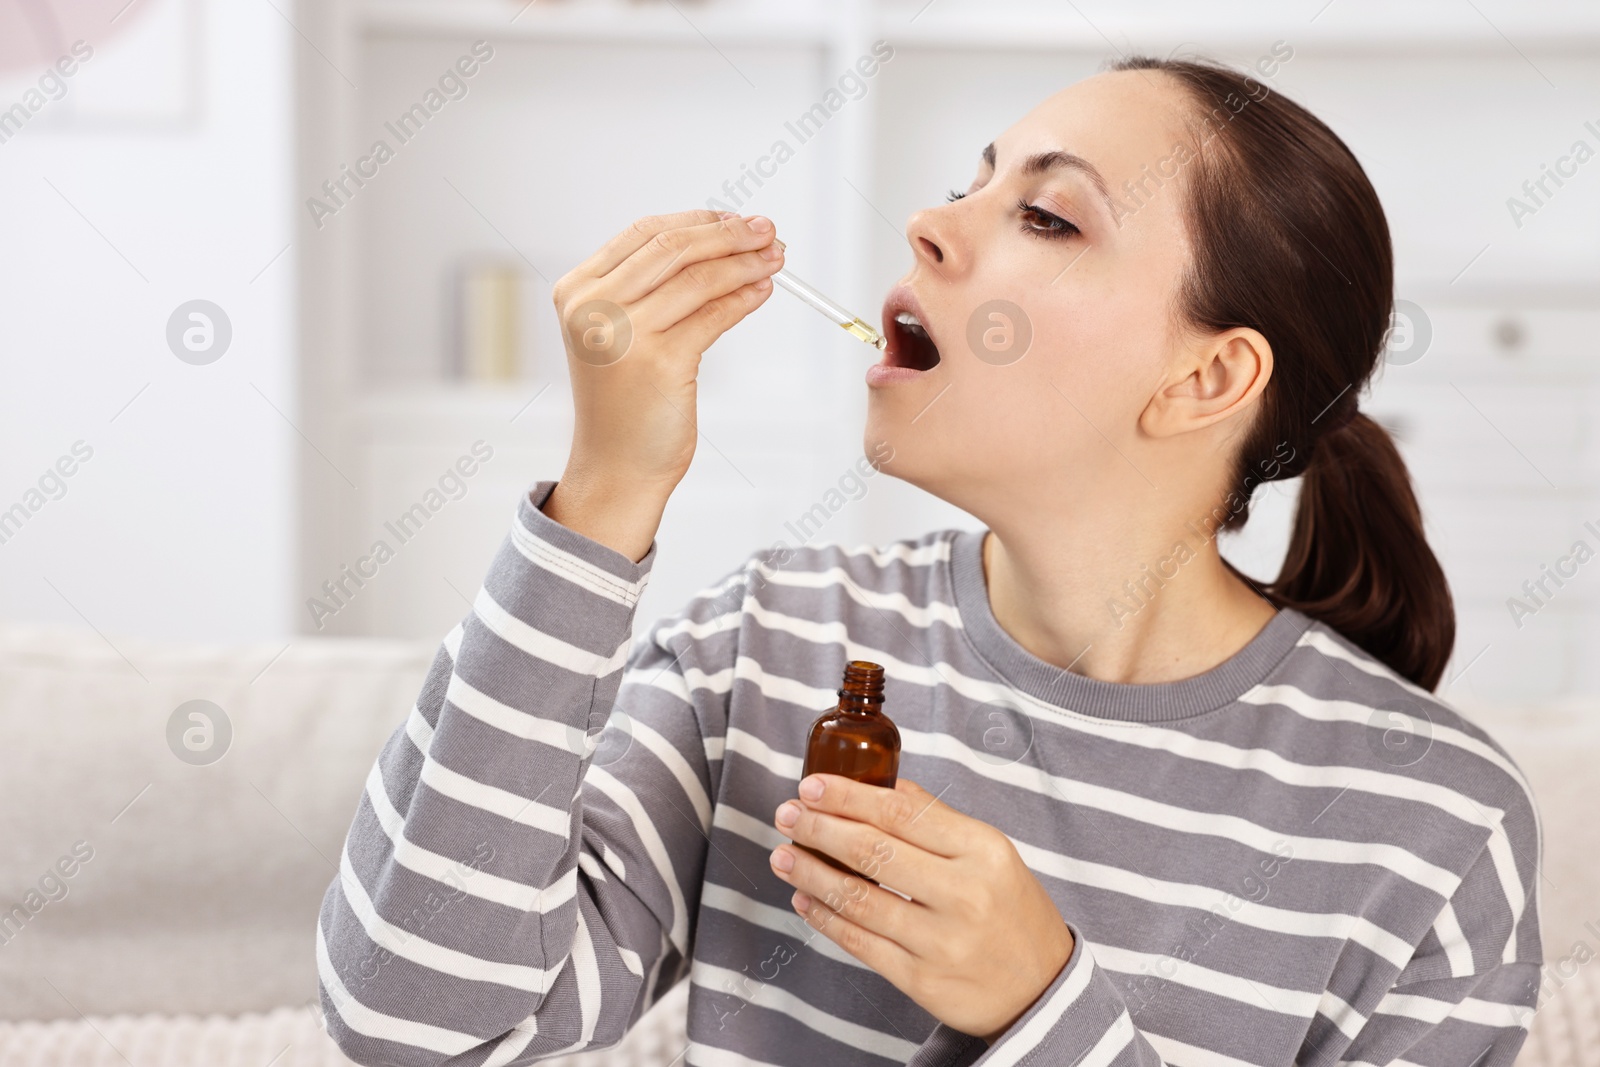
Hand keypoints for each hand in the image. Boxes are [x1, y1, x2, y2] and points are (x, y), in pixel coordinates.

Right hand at [543, 210, 782, 560]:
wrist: (616, 467)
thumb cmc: (625, 402)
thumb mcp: (621, 333)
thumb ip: (649, 288)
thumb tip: (718, 241)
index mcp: (577, 290)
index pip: (644, 233)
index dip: (697, 220)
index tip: (736, 219)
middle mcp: (594, 307)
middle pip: (673, 248)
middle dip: (729, 234)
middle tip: (768, 231)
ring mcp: (623, 334)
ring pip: (698, 278)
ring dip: (745, 263)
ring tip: (775, 258)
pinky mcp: (660, 362)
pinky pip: (713, 315)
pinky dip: (744, 298)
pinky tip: (763, 290)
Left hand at [769, 774, 1074, 1042]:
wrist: (1042, 988)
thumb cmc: (1011, 910)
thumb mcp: (991, 853)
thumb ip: (938, 820)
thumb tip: (883, 787)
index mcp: (982, 851)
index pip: (902, 813)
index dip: (849, 796)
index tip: (812, 786)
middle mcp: (963, 894)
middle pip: (873, 852)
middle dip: (819, 829)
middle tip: (788, 815)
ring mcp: (941, 941)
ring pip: (858, 898)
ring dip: (811, 873)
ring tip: (784, 855)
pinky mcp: (921, 980)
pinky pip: (860, 942)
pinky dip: (825, 918)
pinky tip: (805, 899)